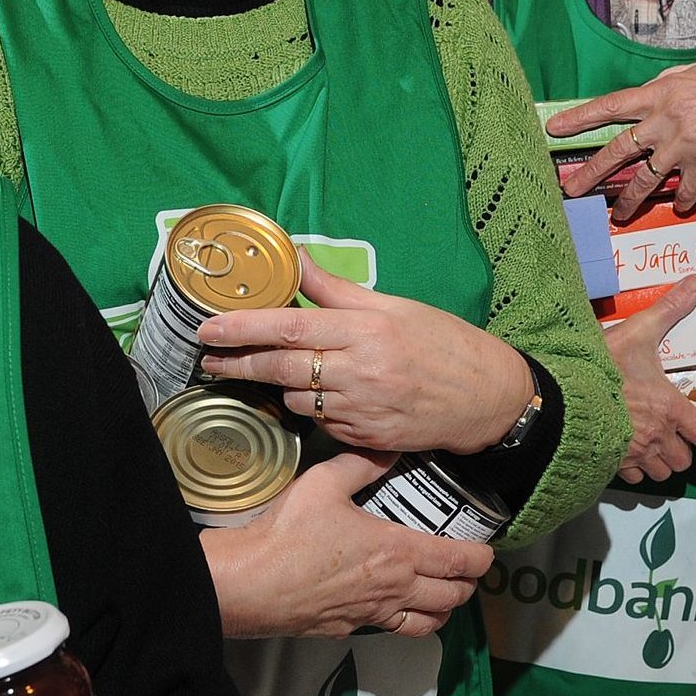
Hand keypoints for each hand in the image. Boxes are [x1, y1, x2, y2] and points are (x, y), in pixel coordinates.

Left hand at [195, 249, 534, 454]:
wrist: (489, 397)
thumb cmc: (444, 343)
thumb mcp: (394, 305)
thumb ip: (336, 289)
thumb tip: (296, 257)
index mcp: (367, 330)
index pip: (290, 327)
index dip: (243, 327)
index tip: (208, 327)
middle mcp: (361, 371)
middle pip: (282, 366)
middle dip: (238, 361)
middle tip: (207, 356)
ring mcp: (363, 409)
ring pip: (296, 399)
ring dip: (278, 385)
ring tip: (270, 371)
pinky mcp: (368, 438)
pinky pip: (322, 423)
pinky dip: (311, 408)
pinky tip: (318, 395)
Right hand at [202, 448, 493, 638]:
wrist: (251, 583)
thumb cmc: (288, 533)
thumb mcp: (324, 483)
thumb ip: (362, 463)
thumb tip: (389, 447)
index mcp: (397, 551)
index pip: (458, 561)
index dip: (481, 558)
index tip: (487, 551)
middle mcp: (395, 588)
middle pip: (453, 596)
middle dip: (468, 585)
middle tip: (467, 570)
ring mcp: (374, 614)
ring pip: (430, 623)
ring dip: (445, 609)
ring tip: (443, 594)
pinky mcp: (351, 628)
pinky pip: (395, 631)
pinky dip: (409, 622)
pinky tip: (397, 607)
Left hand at [548, 55, 695, 220]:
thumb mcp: (694, 72)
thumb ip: (666, 85)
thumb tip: (647, 92)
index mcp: (659, 93)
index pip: (610, 106)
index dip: (580, 117)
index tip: (554, 128)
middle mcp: (665, 120)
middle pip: (617, 150)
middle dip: (590, 173)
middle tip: (570, 189)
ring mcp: (683, 144)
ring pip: (645, 179)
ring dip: (629, 200)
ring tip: (618, 216)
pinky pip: (684, 189)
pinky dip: (680, 200)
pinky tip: (678, 206)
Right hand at [602, 275, 695, 483]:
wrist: (558, 396)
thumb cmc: (601, 366)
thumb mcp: (637, 332)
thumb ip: (668, 309)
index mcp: (671, 409)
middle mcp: (657, 437)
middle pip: (684, 460)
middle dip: (681, 449)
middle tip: (671, 432)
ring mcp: (632, 455)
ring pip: (660, 473)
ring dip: (658, 461)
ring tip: (648, 444)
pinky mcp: (609, 464)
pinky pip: (630, 478)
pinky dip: (630, 469)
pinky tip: (621, 450)